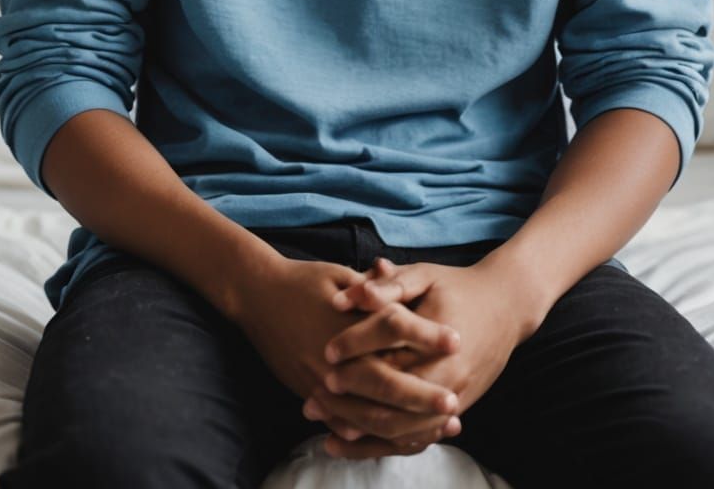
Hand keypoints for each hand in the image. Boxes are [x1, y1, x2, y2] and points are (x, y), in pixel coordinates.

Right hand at [229, 252, 462, 447]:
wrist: (256, 296)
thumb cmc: (303, 280)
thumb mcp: (340, 275)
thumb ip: (372, 288)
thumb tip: (401, 282)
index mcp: (347, 324)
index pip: (394, 331)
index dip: (427, 336)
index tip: (457, 341)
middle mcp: (335, 359)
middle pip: (385, 384)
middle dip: (422, 397)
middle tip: (455, 402)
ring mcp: (320, 382)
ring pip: (367, 416)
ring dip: (405, 425)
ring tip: (438, 428)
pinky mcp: (311, 395)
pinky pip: (346, 424)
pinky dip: (376, 436)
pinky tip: (402, 438)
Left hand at [305, 256, 525, 460]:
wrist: (507, 306)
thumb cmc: (457, 286)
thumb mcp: (424, 275)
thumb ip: (388, 286)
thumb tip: (348, 295)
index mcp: (435, 338)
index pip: (388, 352)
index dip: (354, 353)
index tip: (323, 354)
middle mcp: (446, 374)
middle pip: (391, 398)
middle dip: (350, 403)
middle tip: (312, 401)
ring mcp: (454, 397)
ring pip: (403, 429)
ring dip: (362, 433)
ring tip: (324, 431)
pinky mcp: (456, 411)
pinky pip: (418, 438)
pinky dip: (385, 445)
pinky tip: (354, 443)